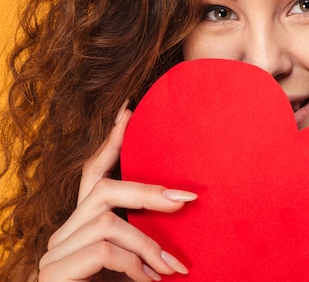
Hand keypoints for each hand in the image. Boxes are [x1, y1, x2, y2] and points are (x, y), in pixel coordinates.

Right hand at [38, 102, 197, 281]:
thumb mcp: (133, 267)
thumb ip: (144, 245)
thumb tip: (182, 224)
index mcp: (82, 227)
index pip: (94, 174)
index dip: (110, 142)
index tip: (129, 111)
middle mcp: (63, 234)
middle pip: (102, 189)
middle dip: (147, 190)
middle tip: (187, 199)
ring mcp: (55, 253)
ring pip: (108, 221)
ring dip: (148, 244)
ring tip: (174, 268)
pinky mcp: (54, 273)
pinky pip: (104, 250)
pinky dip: (135, 263)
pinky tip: (151, 280)